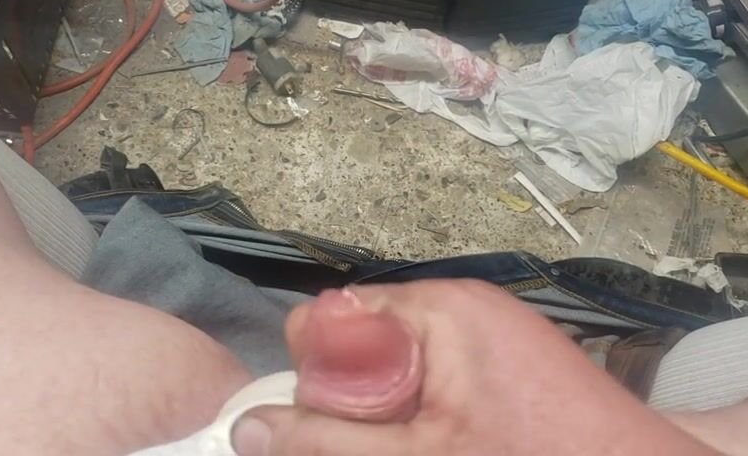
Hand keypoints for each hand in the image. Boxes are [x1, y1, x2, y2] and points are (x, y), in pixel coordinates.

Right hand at [232, 279, 715, 454]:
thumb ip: (328, 442)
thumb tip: (248, 427)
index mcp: (437, 308)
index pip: (328, 319)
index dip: (317, 381)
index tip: (340, 430)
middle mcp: (459, 306)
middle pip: (356, 345)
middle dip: (353, 405)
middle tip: (394, 449)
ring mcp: (484, 333)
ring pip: (391, 372)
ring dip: (386, 418)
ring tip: (428, 448)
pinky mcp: (500, 362)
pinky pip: (430, 381)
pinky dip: (420, 418)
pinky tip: (447, 445)